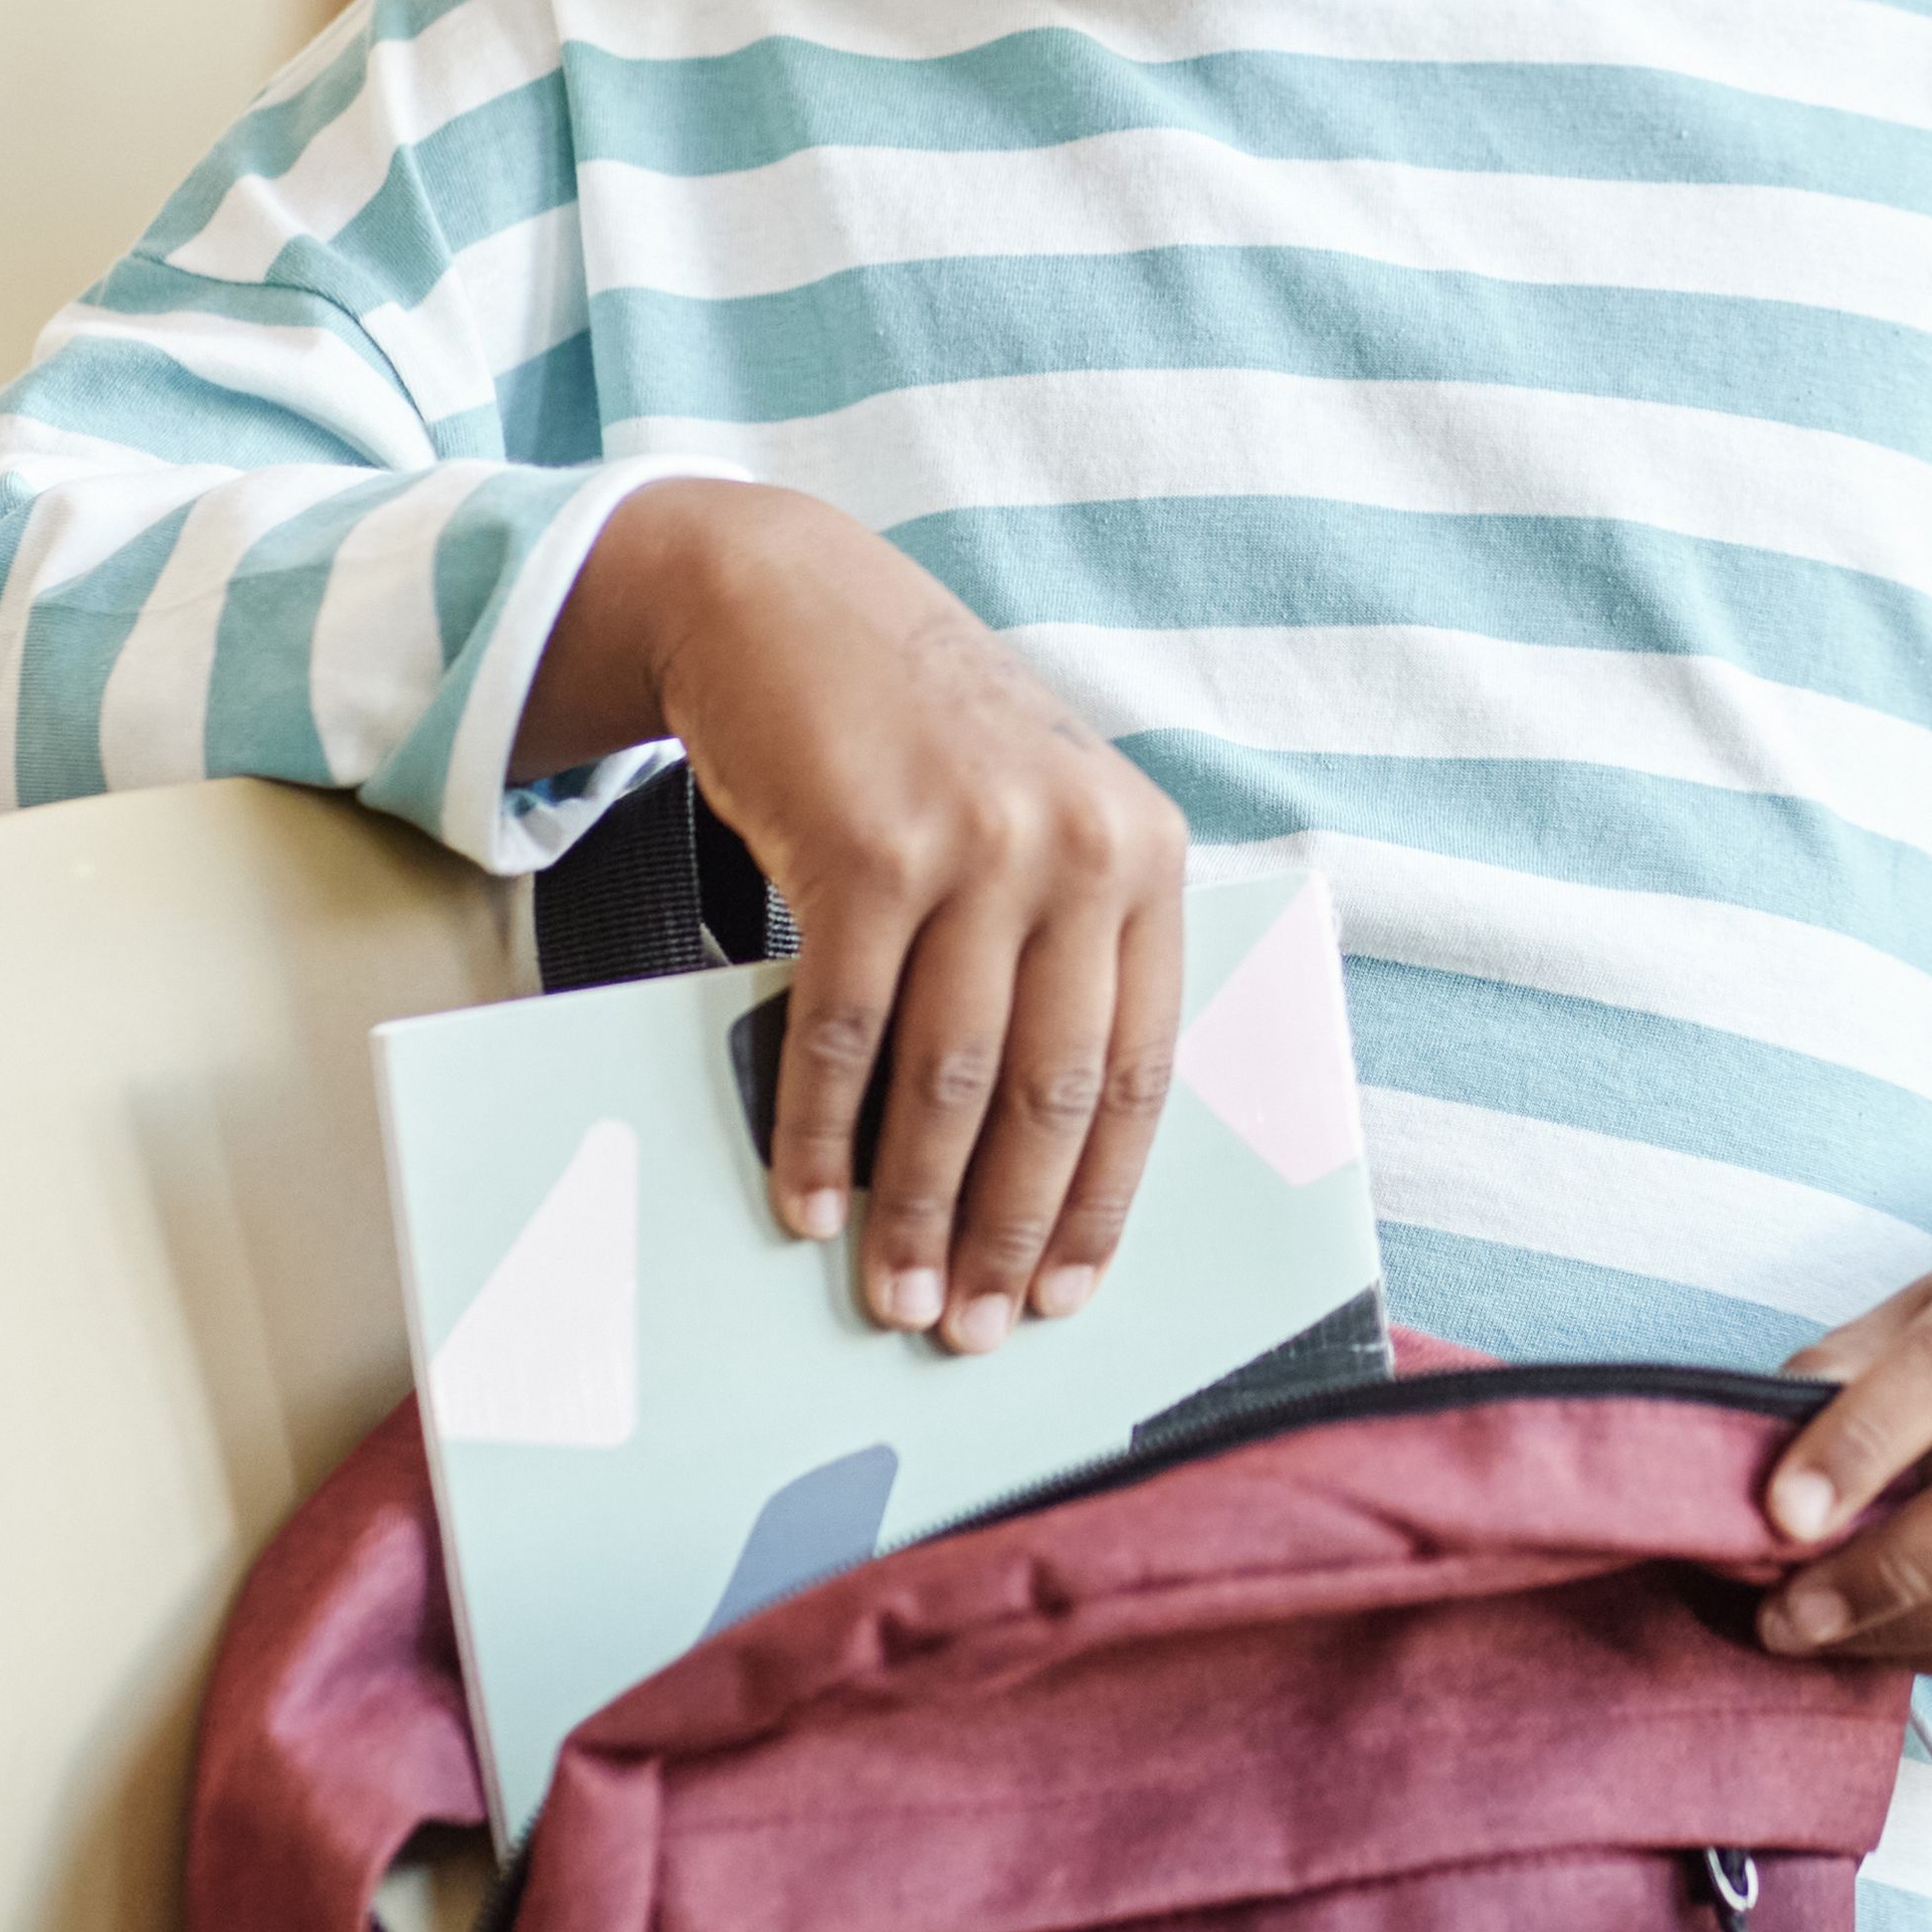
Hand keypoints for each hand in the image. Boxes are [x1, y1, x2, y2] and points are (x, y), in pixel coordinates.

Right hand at [523, 478, 1185, 1354]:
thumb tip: (1037, 1158)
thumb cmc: (915, 738)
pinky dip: (818, 1131)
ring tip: (888, 1293)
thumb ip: (1058, 951)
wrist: (789, 601)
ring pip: (950, 1076)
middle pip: (1053, 1090)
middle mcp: (1079, 847)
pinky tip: (804, 1200)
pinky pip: (845, 1029)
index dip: (1103, 1197)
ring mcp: (978, 843)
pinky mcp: (870, 846)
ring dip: (915, 1207)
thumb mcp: (1033, 819)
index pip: (1141, 1066)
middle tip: (971, 1330)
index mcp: (1143, 855)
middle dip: (1010, 1229)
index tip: (1067, 1292)